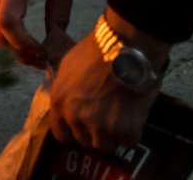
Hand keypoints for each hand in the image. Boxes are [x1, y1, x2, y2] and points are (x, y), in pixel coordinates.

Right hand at [0, 0, 76, 67]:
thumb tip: (56, 41)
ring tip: (29, 48)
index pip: (8, 22)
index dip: (22, 43)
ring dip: (5, 41)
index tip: (42, 51)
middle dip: (15, 49)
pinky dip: (1, 27)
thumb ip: (59, 12)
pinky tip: (21, 30)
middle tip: (39, 58)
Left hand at [46, 10, 168, 151]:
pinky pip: (127, 141)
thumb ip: (66, 89)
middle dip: (93, 133)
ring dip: (112, 136)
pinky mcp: (125, 129)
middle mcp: (76, 118)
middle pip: (84, 141)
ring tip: (120, 119)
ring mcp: (101, 126)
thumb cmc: (95, 50)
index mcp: (59, 103)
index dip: (72, 131)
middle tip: (105, 119)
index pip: (61, 134)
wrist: (125, 48)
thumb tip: (68, 99)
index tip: (82, 126)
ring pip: (105, 146)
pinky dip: (131, 132)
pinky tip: (133, 116)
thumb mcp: (68, 66)